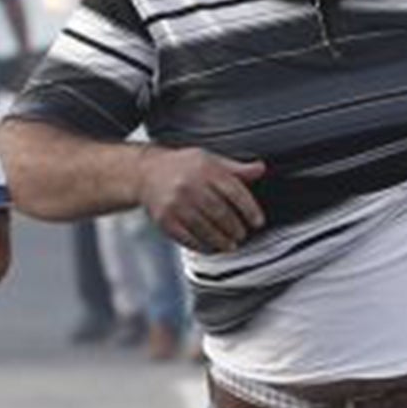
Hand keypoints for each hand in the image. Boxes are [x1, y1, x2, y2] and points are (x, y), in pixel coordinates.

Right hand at [139, 146, 266, 252]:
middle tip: (242, 234)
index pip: (234, 191)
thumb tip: (260, 169)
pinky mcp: (164, 219)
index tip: (258, 222)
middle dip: (236, 228)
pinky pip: (187, 238)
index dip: (249, 209)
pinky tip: (211, 247)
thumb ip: (235, 169)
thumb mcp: (210, 160)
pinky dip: (202, 246)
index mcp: (204, 169)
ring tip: (230, 244)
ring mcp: (175, 203)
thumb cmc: (182, 167)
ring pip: (205, 228)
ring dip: (222, 240)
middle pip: (221, 213)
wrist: (146, 173)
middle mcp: (189, 185)